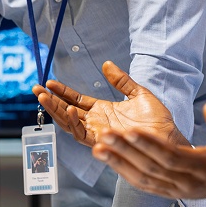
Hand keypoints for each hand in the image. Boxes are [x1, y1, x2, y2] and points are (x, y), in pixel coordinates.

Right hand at [34, 61, 183, 146]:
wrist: (169, 138)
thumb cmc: (158, 121)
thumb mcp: (139, 94)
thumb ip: (121, 81)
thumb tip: (107, 64)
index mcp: (103, 110)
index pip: (76, 100)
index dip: (62, 92)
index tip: (49, 82)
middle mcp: (97, 123)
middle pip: (67, 112)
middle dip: (51, 102)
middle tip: (37, 89)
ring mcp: (98, 133)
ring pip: (69, 124)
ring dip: (56, 111)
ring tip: (45, 97)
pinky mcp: (103, 142)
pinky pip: (82, 135)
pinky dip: (74, 123)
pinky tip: (70, 110)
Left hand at [93, 102, 205, 206]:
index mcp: (205, 167)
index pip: (172, 156)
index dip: (150, 144)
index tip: (130, 129)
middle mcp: (188, 183)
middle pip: (151, 167)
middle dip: (126, 150)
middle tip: (103, 133)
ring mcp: (176, 191)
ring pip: (142, 178)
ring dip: (118, 162)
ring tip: (96, 146)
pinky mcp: (168, 194)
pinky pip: (142, 184)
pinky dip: (123, 172)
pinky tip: (106, 158)